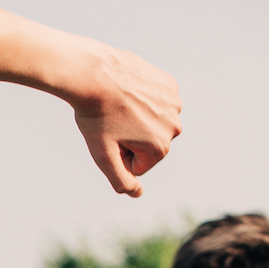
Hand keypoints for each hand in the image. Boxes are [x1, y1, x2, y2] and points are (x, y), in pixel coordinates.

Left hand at [71, 46, 181, 196]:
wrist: (93, 73)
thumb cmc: (96, 116)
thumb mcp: (103, 156)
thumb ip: (121, 180)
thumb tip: (136, 194)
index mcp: (160, 148)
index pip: (139, 165)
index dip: (120, 154)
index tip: (110, 137)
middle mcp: (174, 126)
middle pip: (149, 144)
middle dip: (132, 137)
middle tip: (114, 120)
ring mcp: (174, 103)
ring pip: (153, 122)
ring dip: (138, 118)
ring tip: (121, 105)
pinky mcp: (170, 84)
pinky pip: (157, 102)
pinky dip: (144, 99)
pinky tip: (130, 92)